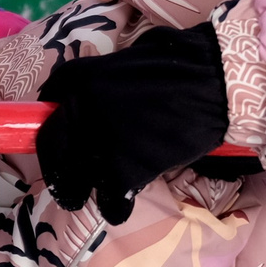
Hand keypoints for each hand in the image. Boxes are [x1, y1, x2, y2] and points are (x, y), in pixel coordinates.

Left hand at [33, 23, 231, 220]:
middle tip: (72, 182)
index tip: (62, 143)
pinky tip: (124, 204)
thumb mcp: (129, 59)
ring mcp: (98, 140)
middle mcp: (80, 107)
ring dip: (86, 189)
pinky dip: (116, 207)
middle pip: (50, 150)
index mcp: (80, 77)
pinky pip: (107, 201)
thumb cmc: (182, 65)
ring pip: (73, 180)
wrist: (218, 84)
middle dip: (59, 169)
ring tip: (102, 193)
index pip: (46, 109)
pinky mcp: (122, 170)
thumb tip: (88, 97)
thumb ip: (102, 81)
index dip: (53, 130)